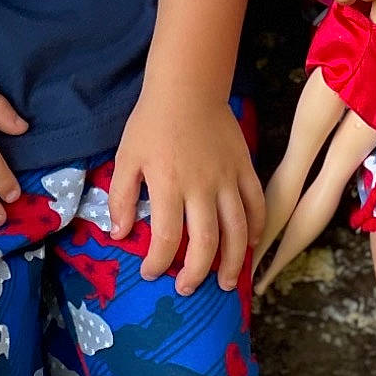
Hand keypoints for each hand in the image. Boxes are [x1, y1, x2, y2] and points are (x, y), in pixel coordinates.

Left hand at [107, 86, 264, 296]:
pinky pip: (256, 205)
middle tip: (188, 289)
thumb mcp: (126, 156)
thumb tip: (118, 234)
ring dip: (233, 263)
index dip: (158, 263)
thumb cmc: (152, 122)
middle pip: (205, 243)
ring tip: (228, 283)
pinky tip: (250, 246)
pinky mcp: (244, 168)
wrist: (187, 87)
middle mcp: (201, 187)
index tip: (151, 273)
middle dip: (197, 273)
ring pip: (237, 231)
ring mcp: (227, 178)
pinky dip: (256, 229)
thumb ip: (121, 197)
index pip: (166, 238)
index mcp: (168, 185)